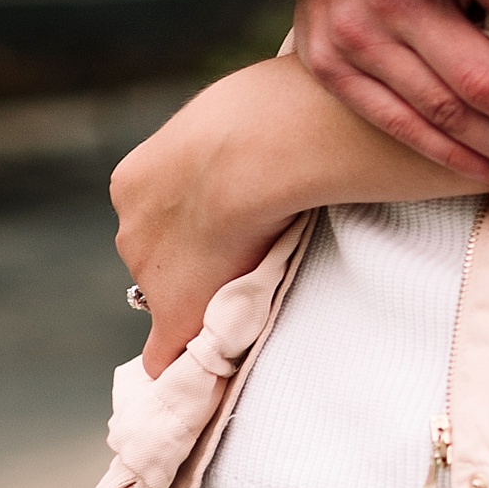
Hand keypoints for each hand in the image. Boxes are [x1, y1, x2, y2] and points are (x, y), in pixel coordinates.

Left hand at [111, 56, 488, 373]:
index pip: (167, 213)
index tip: (233, 232)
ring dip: (206, 307)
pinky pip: (174, 356)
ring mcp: (150, 271)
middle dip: (199, 264)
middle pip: (159, 258)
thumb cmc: (287, 108)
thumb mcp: (264, 104)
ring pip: (171, 301)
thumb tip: (355, 115)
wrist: (266, 146)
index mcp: (144, 174)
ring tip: (255, 307)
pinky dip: (190, 372)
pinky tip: (209, 383)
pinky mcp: (178, 316)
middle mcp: (134, 222)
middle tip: (253, 261)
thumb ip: (274, 126)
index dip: (203, 227)